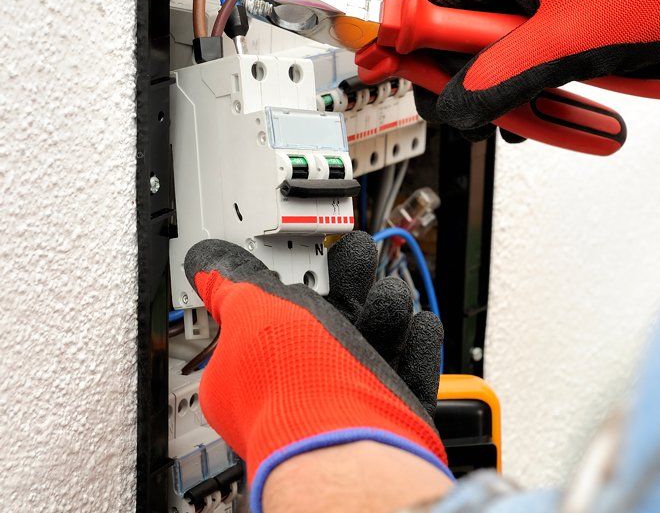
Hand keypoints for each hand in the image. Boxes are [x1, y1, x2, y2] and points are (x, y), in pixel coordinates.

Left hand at [183, 232, 448, 509]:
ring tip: (386, 298)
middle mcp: (300, 387)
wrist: (351, 438)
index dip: (285, 283)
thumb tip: (208, 265)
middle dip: (348, 284)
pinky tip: (415, 324)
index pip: (267, 319)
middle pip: (329, 321)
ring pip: (373, 340)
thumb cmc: (296, 385)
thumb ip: (232, 284)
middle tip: (355, 257)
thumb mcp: (249, 312)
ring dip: (385, 310)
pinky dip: (415, 343)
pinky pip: (409, 365)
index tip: (299, 259)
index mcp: (255, 371)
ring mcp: (348, 400)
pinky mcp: (392, 411)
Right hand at [415, 0, 659, 131]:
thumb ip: (502, 76)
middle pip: (471, 36)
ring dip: (535, 86)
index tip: (411, 87)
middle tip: (505, 119)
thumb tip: (456, 105)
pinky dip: (562, 75)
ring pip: (515, 48)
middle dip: (489, 85)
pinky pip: (551, 45)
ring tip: (569, 110)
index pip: (427, 5)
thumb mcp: (567, 41)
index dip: (414, 51)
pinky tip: (590, 99)